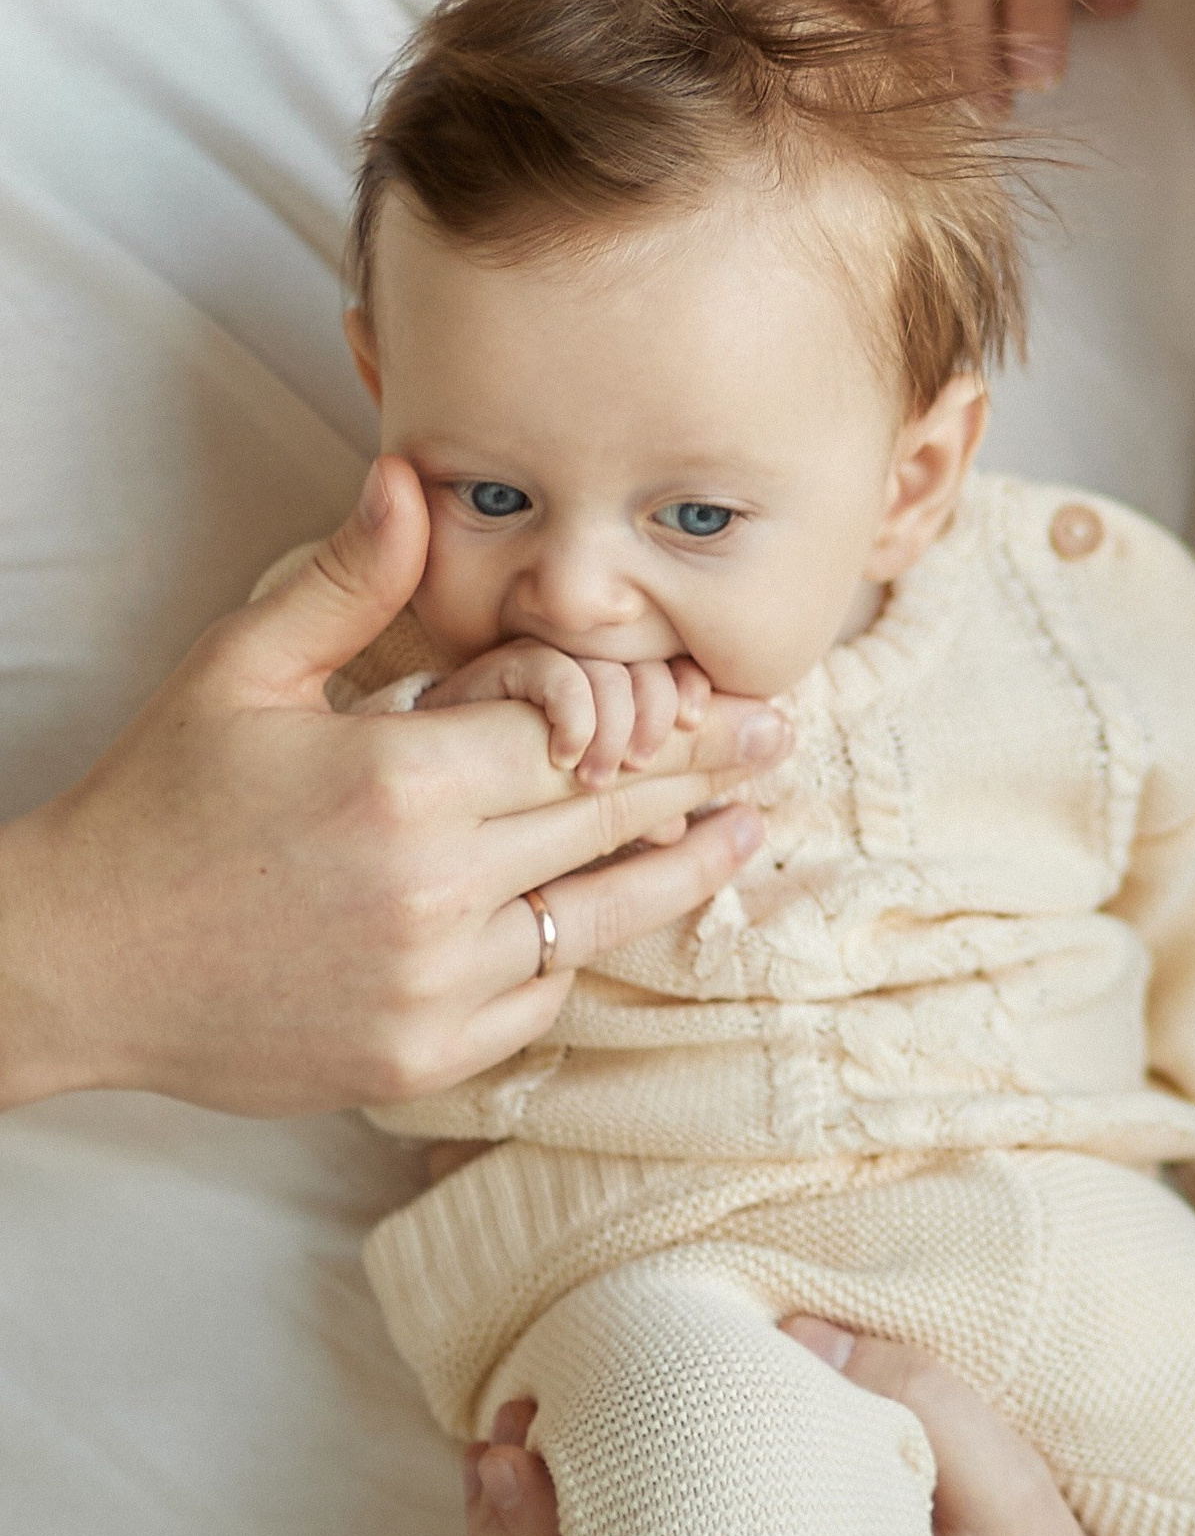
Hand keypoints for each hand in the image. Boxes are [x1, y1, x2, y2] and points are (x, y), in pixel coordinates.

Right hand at [0, 460, 784, 1115]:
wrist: (77, 964)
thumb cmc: (160, 806)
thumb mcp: (242, 670)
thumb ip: (349, 581)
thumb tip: (413, 478)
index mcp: (399, 783)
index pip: (578, 737)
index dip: (652, 712)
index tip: (721, 691)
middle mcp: (433, 891)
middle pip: (609, 822)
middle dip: (701, 776)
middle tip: (775, 743)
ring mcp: (434, 985)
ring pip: (593, 917)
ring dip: (679, 872)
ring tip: (744, 832)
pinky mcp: (423, 1057)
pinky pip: (537, 993)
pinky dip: (570, 949)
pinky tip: (611, 911)